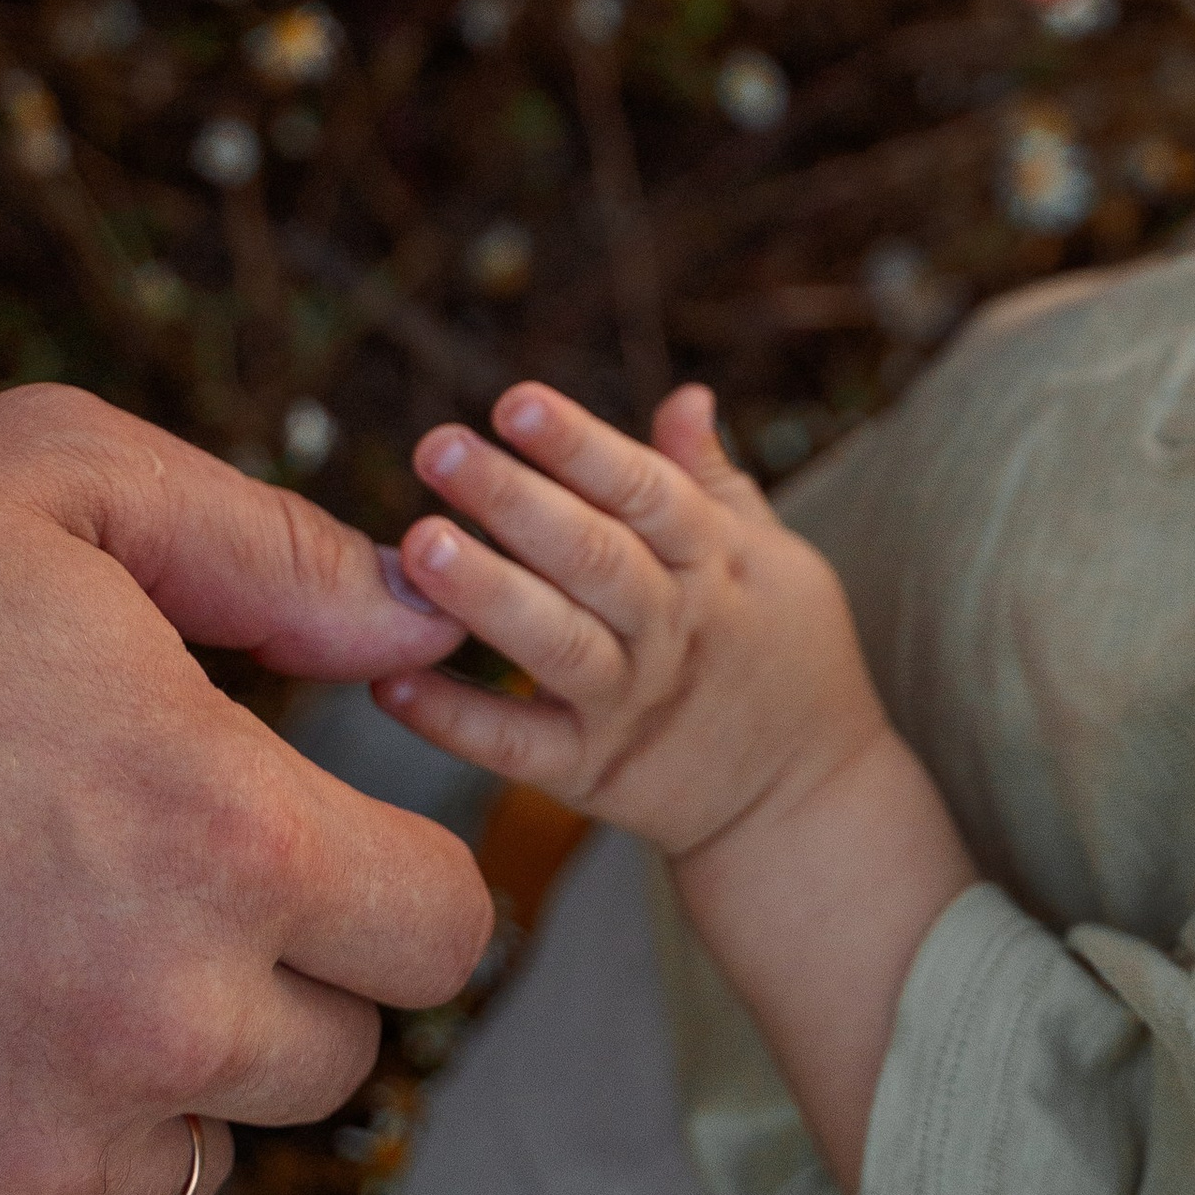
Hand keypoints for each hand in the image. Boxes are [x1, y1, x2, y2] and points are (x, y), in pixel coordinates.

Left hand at [372, 380, 884, 860]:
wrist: (804, 800)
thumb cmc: (781, 655)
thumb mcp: (771, 560)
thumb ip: (711, 481)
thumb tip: (686, 394)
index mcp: (716, 563)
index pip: (647, 491)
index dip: (582, 446)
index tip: (516, 401)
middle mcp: (674, 629)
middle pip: (594, 559)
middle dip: (515, 501)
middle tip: (439, 447)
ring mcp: (631, 705)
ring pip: (557, 645)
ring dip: (487, 594)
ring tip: (418, 545)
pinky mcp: (591, 774)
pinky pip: (517, 748)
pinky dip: (454, 720)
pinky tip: (390, 681)